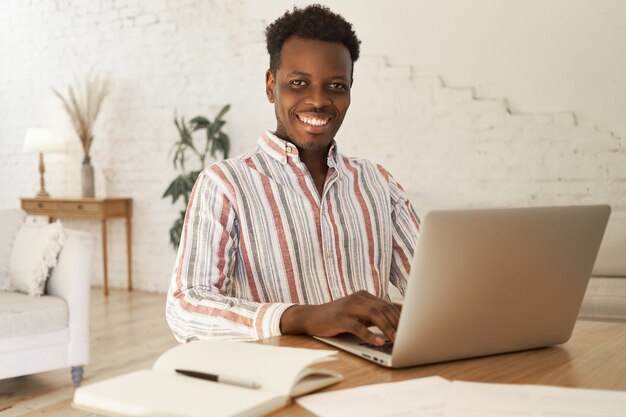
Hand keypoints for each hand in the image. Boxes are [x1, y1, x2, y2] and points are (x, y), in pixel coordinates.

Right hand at [279, 291, 399, 345]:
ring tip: (396, 339)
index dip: (399, 316)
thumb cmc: (336, 318)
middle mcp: (357, 298)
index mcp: (363, 296)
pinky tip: (378, 341)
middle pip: (382, 308)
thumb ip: (371, 317)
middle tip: (407, 335)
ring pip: (373, 314)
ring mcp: (348, 307)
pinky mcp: (339, 318)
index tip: (411, 327)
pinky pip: (358, 326)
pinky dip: (370, 334)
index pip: (386, 304)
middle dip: (397, 322)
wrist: (311, 317)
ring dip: (387, 327)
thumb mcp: (356, 314)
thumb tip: (394, 327)